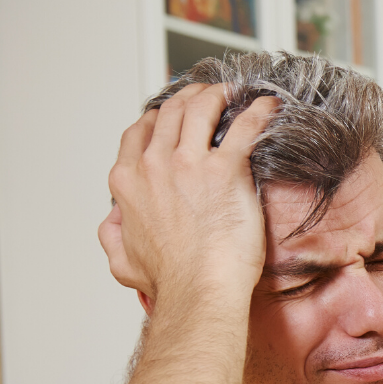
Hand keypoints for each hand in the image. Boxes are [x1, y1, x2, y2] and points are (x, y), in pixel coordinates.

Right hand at [98, 84, 278, 308]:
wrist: (199, 290)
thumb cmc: (170, 280)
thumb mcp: (121, 259)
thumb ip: (113, 234)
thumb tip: (114, 221)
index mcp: (128, 181)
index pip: (138, 132)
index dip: (157, 117)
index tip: (173, 115)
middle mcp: (155, 165)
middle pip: (170, 112)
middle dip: (190, 96)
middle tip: (209, 95)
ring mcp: (190, 164)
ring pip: (200, 109)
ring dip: (218, 94)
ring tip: (233, 92)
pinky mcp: (226, 171)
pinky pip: (244, 128)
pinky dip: (257, 112)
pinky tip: (268, 106)